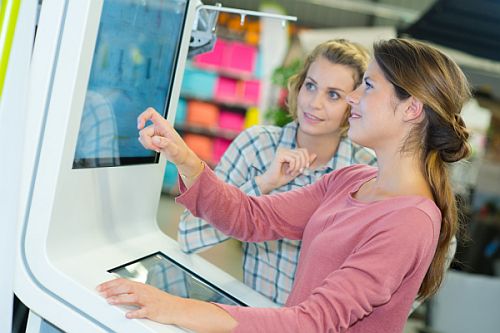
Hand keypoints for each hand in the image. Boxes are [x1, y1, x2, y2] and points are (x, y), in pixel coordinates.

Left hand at [98, 278, 237, 331]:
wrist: (177, 308)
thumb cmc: (162, 301)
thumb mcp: (147, 292)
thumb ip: (134, 290)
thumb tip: (120, 289)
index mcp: (141, 287)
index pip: (123, 282)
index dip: (110, 283)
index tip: (100, 287)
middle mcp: (144, 292)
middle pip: (125, 288)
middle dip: (111, 290)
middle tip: (101, 293)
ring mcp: (148, 301)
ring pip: (132, 298)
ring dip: (120, 299)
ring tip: (110, 301)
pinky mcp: (153, 311)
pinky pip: (143, 311)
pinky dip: (135, 313)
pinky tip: (128, 315)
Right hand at [137, 108, 202, 182]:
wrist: (181, 156)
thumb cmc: (180, 152)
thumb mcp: (174, 149)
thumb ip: (166, 143)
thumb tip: (155, 139)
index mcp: (164, 125)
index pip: (151, 113)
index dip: (143, 117)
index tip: (140, 127)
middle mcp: (158, 127)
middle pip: (143, 131)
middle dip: (147, 143)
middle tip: (157, 149)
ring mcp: (155, 132)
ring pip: (142, 137)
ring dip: (148, 145)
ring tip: (159, 149)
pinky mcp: (152, 138)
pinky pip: (143, 141)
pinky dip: (148, 146)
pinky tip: (157, 149)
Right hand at [255, 147, 316, 193]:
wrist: (272, 182)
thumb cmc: (283, 177)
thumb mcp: (298, 169)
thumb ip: (306, 162)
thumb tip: (315, 154)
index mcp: (289, 151)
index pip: (304, 150)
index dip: (307, 159)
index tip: (304, 168)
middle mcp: (285, 149)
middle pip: (302, 152)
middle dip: (303, 163)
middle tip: (298, 171)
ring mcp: (282, 151)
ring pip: (298, 156)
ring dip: (297, 167)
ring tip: (291, 172)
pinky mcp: (280, 154)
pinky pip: (293, 159)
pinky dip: (293, 167)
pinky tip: (288, 171)